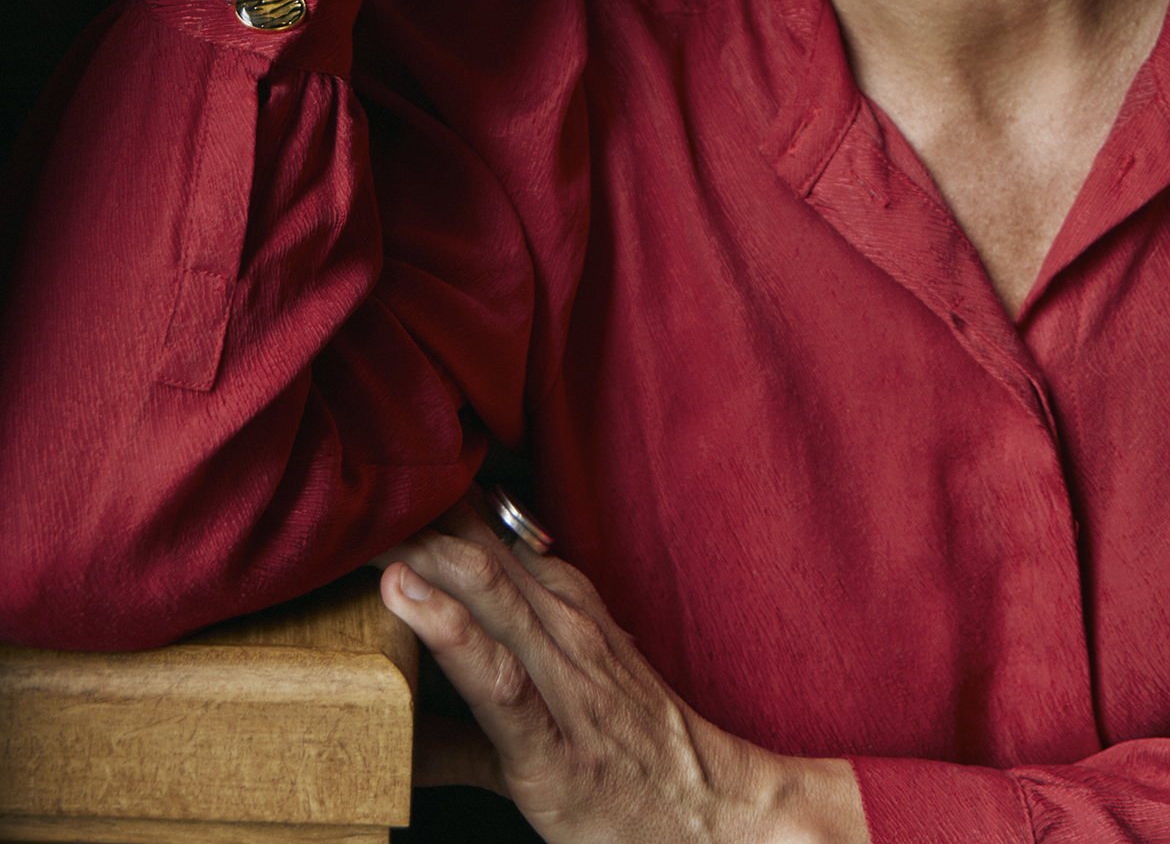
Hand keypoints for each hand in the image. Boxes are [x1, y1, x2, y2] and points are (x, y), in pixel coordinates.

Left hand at [376, 499, 864, 842]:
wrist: (711, 811)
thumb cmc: (627, 757)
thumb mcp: (548, 709)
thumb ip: (459, 711)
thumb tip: (383, 716)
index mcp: (560, 604)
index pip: (481, 530)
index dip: (422, 500)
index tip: (363, 475)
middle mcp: (559, 622)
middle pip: (474, 545)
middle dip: (409, 512)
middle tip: (342, 479)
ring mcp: (559, 676)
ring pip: (482, 591)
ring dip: (418, 549)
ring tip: (359, 522)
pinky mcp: (549, 742)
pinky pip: (496, 679)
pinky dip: (447, 630)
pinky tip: (403, 598)